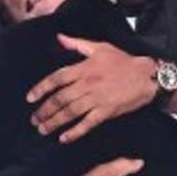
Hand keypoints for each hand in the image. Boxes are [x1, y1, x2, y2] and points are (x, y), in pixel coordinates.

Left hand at [27, 35, 157, 142]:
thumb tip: (59, 38)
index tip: (30, 98)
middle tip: (34, 119)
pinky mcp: (106, 111)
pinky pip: (87, 124)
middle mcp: (88, 84)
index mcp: (84, 68)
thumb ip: (77, 44)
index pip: (57, 78)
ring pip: (70, 112)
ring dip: (55, 122)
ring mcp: (97, 99)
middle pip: (60, 99)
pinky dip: (75, 132)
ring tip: (43, 129)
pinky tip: (64, 138)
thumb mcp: (100, 47)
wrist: (146, 76)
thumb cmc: (124, 61)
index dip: (41, 88)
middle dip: (44, 110)